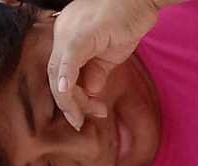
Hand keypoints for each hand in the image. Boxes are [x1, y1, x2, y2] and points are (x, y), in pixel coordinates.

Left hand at [49, 0, 159, 129]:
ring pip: (60, 75)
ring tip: (96, 111)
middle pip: (56, 77)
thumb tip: (90, 91)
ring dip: (74, 101)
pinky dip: (67, 84)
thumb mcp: (110, 53)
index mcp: (67, 37)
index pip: (60, 74)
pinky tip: (71, 99)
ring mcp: (67, 33)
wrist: (141, 0)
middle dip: (69, 104)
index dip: (70, 99)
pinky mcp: (77, 36)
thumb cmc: (129, 20)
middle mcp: (62, 33)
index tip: (84, 115)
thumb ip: (97, 72)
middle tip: (81, 121)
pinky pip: (67, 64)